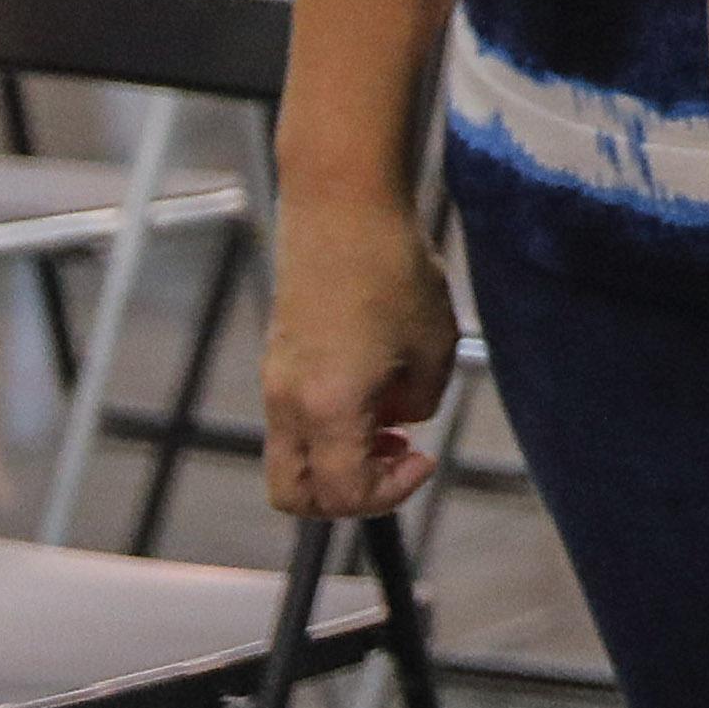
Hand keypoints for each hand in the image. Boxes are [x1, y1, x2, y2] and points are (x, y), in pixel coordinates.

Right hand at [261, 191, 457, 519]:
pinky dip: (330, 427)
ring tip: (391, 421)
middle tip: (397, 456)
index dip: (389, 493)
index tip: (425, 457)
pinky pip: (294, 422)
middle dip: (349, 495)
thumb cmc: (394, 272)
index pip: (342, 493)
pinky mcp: (278, 361)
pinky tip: (374, 386)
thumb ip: (419, 402)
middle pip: (295, 494)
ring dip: (339, 460)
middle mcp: (288, 404)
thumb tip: (399, 420)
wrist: (343, 212)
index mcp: (327, 408)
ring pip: (291, 459)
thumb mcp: (434, 347)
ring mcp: (274, 383)